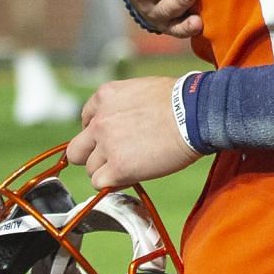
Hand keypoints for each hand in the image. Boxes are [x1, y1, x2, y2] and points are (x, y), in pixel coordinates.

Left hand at [70, 75, 200, 192]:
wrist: (196, 114)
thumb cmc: (181, 101)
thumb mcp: (141, 90)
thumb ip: (123, 106)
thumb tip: (124, 123)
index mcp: (104, 97)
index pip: (85, 121)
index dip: (99, 134)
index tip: (114, 140)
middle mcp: (99, 121)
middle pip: (77, 150)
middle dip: (93, 156)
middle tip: (114, 159)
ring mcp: (107, 145)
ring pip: (91, 170)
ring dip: (109, 171)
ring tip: (134, 166)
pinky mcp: (118, 167)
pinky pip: (100, 184)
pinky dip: (113, 184)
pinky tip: (131, 176)